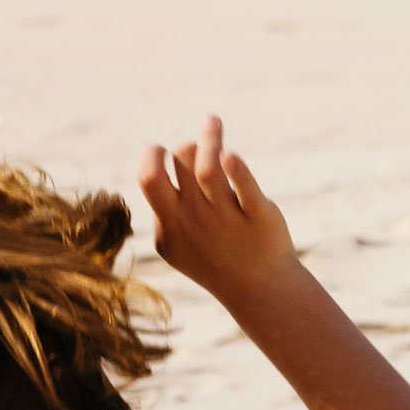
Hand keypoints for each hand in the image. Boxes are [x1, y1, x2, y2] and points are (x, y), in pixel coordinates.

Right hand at [138, 118, 301, 300]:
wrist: (259, 288)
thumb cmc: (214, 259)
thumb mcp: (177, 244)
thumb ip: (166, 209)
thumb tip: (164, 163)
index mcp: (171, 223)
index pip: (150, 179)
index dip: (151, 157)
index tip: (162, 149)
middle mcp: (195, 218)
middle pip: (176, 169)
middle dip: (180, 147)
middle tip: (194, 147)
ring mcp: (226, 218)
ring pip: (209, 168)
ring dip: (209, 138)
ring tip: (212, 121)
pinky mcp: (259, 215)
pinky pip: (245, 187)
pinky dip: (235, 167)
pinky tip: (230, 154)